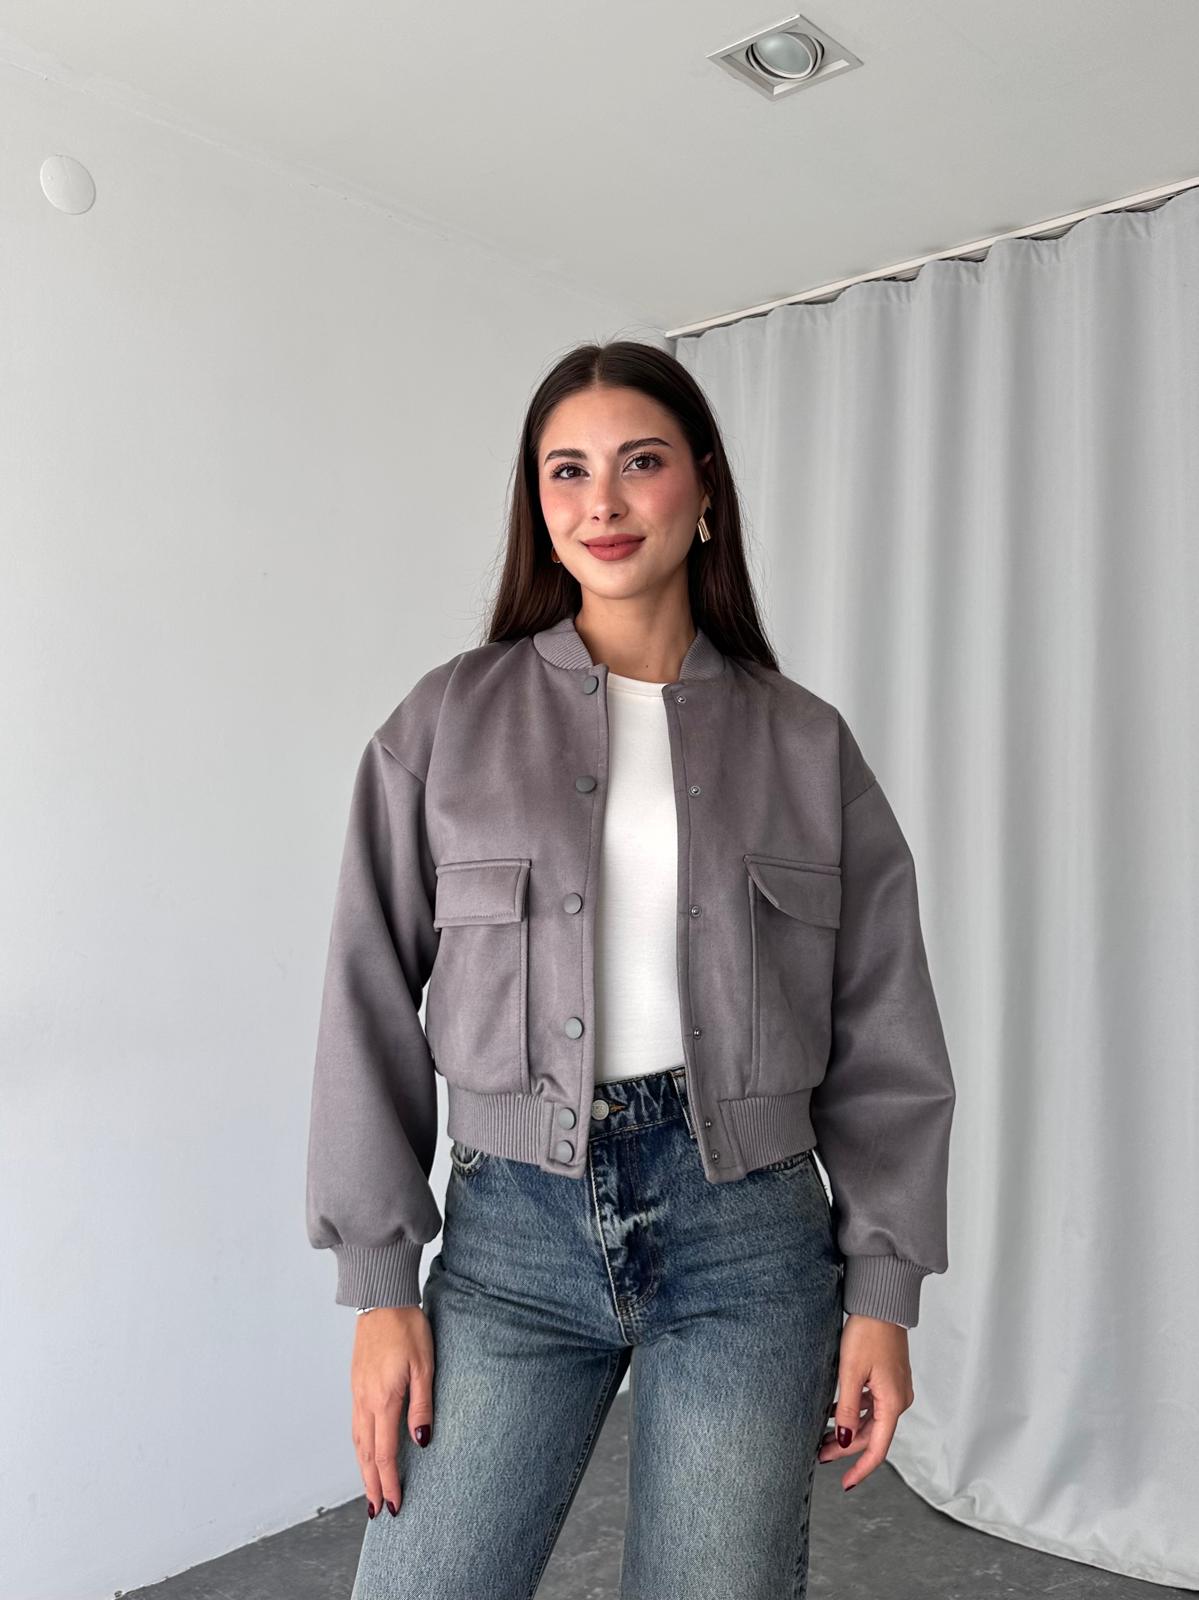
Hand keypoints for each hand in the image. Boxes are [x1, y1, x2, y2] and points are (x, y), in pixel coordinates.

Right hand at [350, 1305, 434, 1517]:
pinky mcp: (356, 1383)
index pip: (383, 1453)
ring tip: (370, 1490)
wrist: (382, 1299)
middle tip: (378, 1511)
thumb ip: (422, 1406)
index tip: (395, 1505)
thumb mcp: (425, 1366)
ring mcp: (357, 1392)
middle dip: (372, 1485)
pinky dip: (359, 1446)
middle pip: (365, 1453)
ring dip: (363, 1469)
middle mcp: (365, 1400)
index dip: (390, 1482)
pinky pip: (355, 1424)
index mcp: (383, 1399)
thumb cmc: (408, 1329)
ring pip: (357, 1440)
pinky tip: (365, 1450)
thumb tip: (420, 1442)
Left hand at [817, 1312, 913, 1489]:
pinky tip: (836, 1411)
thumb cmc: (868, 1332)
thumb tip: (845, 1440)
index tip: (845, 1482)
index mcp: (893, 1403)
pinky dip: (855, 1411)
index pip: (878, 1448)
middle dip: (847, 1447)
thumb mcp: (851, 1372)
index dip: (861, 1468)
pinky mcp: (890, 1378)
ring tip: (824, 1435)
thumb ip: (848, 1409)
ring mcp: (896, 1389)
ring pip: (872, 1420)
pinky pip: (873, 1404)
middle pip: (873, 1435)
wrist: (882, 1303)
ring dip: (850, 1429)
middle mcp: (899, 1399)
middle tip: (821, 1453)